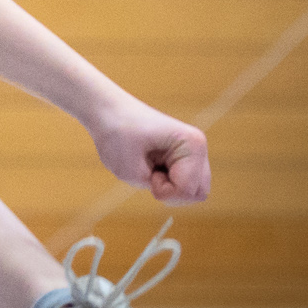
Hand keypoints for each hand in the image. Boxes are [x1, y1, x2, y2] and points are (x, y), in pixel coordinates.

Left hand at [89, 98, 211, 203]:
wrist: (108, 111)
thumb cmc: (116, 134)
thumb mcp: (129, 170)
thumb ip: (158, 189)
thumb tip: (180, 196)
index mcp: (192, 144)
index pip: (188, 190)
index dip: (163, 191)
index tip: (146, 171)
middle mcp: (199, 148)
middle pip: (198, 193)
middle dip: (171, 192)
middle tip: (149, 174)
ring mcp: (194, 154)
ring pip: (193, 191)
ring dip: (170, 189)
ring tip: (151, 169)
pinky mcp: (185, 159)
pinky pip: (184, 185)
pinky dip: (167, 184)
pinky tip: (152, 167)